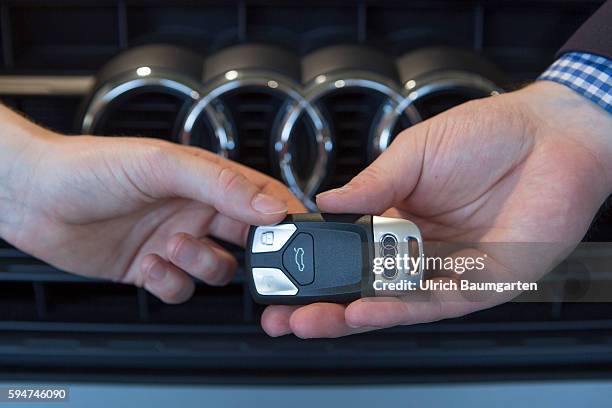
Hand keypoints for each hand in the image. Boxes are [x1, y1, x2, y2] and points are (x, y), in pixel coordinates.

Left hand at [0, 107, 304, 302]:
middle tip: (244, 255)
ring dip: (200, 264)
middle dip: (252, 254)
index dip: (284, 217)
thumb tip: (270, 207)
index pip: (262, 198)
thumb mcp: (163, 165)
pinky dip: (171, 283)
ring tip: (173, 247)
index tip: (298, 236)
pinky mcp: (153, 269)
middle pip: (248, 240)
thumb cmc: (92, 167)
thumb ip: (222, 184)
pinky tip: (151, 264)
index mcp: (207, 180)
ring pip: (217, 269)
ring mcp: (176, 241)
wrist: (34, 197)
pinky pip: (181, 288)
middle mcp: (196, 210)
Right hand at [261, 81, 611, 337]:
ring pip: (394, 304)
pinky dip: (398, 309)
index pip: (352, 253)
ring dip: (351, 316)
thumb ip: (372, 185)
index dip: (319, 268)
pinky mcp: (482, 284)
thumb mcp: (414, 154)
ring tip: (311, 320)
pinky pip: (435, 303)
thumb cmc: (487, 135)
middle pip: (366, 288)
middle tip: (284, 316)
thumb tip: (326, 202)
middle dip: (324, 306)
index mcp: (400, 219)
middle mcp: (421, 250)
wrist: (550, 134)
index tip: (284, 275)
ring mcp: (449, 269)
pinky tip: (366, 309)